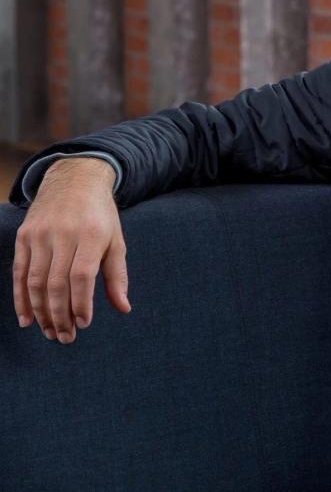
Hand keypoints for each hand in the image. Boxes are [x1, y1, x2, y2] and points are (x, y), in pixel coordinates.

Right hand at [12, 157, 131, 342]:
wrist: (74, 180)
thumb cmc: (100, 216)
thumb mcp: (116, 240)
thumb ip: (117, 275)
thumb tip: (124, 308)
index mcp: (92, 235)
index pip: (81, 276)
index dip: (80, 303)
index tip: (84, 324)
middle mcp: (64, 234)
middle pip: (56, 283)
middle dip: (59, 314)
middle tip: (65, 337)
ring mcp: (40, 235)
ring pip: (35, 281)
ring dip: (41, 311)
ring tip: (50, 332)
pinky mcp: (24, 236)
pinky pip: (19, 273)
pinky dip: (21, 298)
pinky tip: (27, 318)